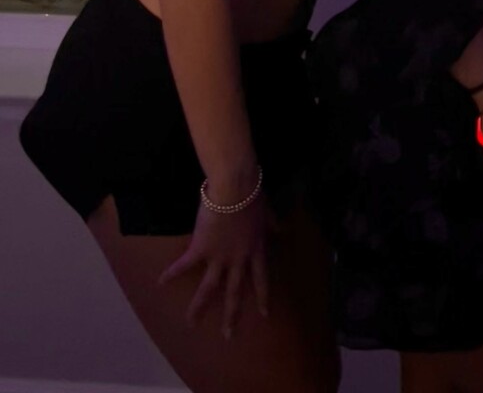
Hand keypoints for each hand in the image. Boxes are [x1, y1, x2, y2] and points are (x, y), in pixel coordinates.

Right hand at [159, 193, 268, 338]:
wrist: (235, 187)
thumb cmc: (254, 194)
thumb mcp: (267, 211)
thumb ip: (273, 223)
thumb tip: (281, 229)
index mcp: (255, 249)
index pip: (261, 279)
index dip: (263, 297)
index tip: (264, 315)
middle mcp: (238, 259)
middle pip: (235, 291)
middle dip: (231, 314)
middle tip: (228, 335)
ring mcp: (219, 256)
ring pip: (209, 287)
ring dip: (199, 306)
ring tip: (191, 323)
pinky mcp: (200, 248)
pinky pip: (185, 264)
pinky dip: (172, 273)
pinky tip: (160, 283)